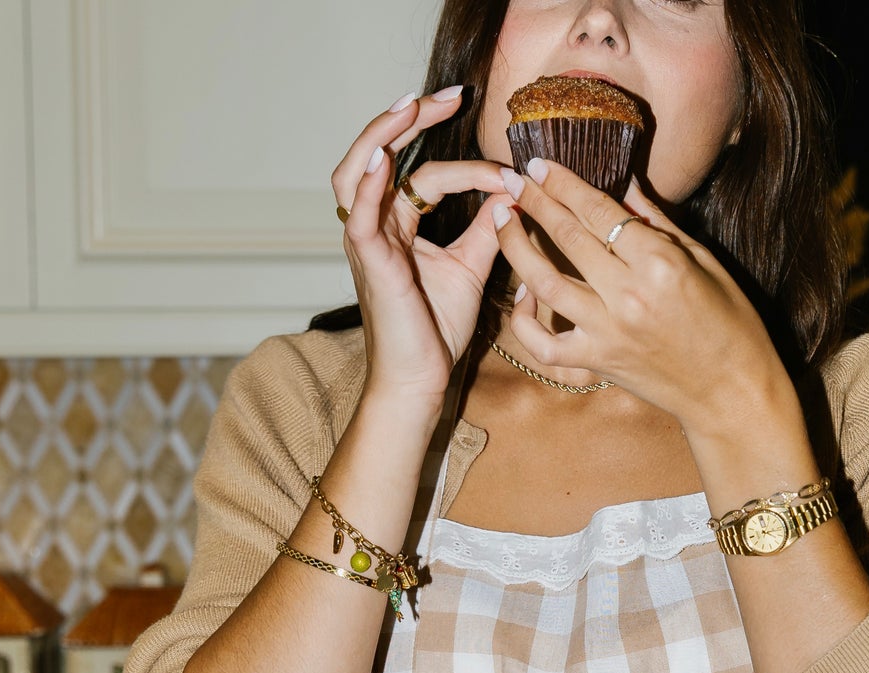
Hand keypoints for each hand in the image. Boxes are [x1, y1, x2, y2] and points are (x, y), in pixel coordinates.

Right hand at [332, 91, 508, 412]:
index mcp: (399, 225)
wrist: (421, 379)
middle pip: (382, 155)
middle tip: (450, 97)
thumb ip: (486, 229)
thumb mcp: (470, 268)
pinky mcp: (368, 262)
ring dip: (380, 135)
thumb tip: (511, 193)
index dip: (469, 167)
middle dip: (411, 120)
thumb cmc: (436, 330)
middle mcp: (377, 225)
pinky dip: (367, 184)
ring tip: (408, 106)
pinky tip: (384, 160)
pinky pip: (358, 215)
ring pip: (357, 172)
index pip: (427, 175)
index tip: (509, 172)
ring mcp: (367, 241)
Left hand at [491, 160, 791, 435]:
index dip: (564, 183)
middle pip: (568, 237)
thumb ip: (657, 222)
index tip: (541, 164)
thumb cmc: (729, 325)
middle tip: (513, 178)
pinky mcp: (597, 363)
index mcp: (659, 263)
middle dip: (535, 201)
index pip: (599, 210)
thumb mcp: (703, 261)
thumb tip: (625, 182)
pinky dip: (524, 321)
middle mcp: (628, 296)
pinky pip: (544, 344)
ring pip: (544, 283)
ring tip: (503, 219)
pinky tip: (519, 294)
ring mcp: (607, 332)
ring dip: (516, 247)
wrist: (730, 394)